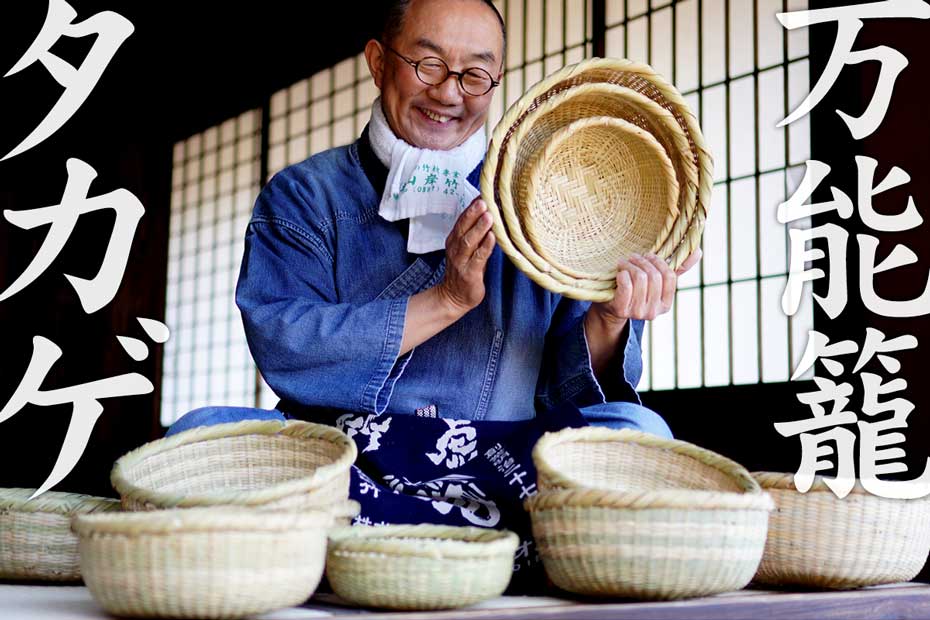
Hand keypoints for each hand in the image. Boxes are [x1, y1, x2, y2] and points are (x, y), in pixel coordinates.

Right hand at [435, 198, 495, 315]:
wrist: (453, 297)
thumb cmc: (465, 270)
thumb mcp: (467, 249)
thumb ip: (475, 233)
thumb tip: (489, 213)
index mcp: (454, 240)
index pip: (462, 220)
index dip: (471, 207)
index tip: (482, 193)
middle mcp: (455, 248)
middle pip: (463, 227)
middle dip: (473, 213)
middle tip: (484, 200)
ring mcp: (462, 261)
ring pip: (469, 241)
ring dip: (479, 227)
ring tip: (489, 216)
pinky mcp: (470, 273)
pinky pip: (478, 258)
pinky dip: (485, 247)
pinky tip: (492, 237)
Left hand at [591, 248, 701, 323]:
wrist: (610, 308)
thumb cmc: (635, 289)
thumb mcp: (656, 280)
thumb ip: (678, 268)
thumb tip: (698, 251)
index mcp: (665, 304)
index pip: (669, 277)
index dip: (658, 262)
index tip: (647, 255)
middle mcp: (654, 312)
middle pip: (654, 276)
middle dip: (642, 261)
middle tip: (632, 257)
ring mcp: (638, 313)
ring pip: (640, 278)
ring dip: (630, 265)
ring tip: (623, 263)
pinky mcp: (621, 310)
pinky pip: (626, 286)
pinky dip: (623, 274)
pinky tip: (619, 273)